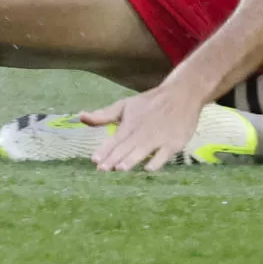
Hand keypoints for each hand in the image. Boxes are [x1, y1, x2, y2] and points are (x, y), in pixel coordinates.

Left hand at [81, 82, 206, 171]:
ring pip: (143, 150)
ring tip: (120, 168)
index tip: (94, 160)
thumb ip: (103, 115)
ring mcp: (159, 137)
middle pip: (126, 147)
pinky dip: (156, 161)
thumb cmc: (149, 102)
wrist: (182, 94)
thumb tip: (80, 117)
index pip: (114, 140)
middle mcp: (143, 131)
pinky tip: (148, 168)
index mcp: (130, 123)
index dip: (104, 151)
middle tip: (102, 170)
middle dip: (113, 159)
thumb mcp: (125, 105)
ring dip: (132, 159)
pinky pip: (164, 155)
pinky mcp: (174, 143)